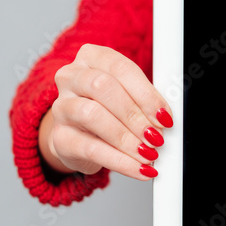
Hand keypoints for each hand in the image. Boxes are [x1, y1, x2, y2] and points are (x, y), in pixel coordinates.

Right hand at [39, 44, 173, 180]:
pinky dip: (120, 161)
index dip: (146, 94)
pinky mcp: (60, 138)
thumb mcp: (128, 95)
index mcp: (91, 57)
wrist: (79, 135)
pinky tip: (139, 168)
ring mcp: (61, 107)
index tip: (164, 116)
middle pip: (103, 87)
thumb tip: (165, 118)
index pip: (121, 69)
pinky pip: (91, 149)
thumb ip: (145, 100)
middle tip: (156, 136)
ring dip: (126, 138)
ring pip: (92, 115)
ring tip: (148, 153)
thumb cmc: (108, 109)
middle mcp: (71, 77)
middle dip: (135, 115)